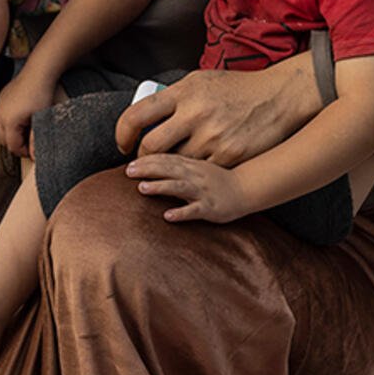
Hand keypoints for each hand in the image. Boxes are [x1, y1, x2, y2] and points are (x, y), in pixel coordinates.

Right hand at [0, 70, 56, 156]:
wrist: (39, 71)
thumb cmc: (42, 94)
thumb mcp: (42, 120)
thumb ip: (37, 140)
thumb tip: (35, 157)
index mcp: (9, 121)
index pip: (12, 146)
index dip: (24, 152)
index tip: (35, 151)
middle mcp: (1, 113)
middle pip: (4, 139)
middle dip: (16, 144)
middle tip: (31, 143)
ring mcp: (0, 104)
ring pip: (3, 127)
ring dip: (13, 132)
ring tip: (29, 128)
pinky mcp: (3, 97)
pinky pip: (4, 115)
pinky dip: (11, 120)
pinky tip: (25, 116)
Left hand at [114, 62, 319, 165]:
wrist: (279, 96)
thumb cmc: (236, 88)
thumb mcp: (200, 81)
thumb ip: (174, 97)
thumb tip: (146, 113)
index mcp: (183, 92)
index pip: (137, 115)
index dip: (122, 134)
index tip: (123, 144)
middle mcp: (194, 114)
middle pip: (151, 146)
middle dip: (141, 159)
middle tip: (140, 163)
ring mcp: (213, 137)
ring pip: (175, 164)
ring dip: (167, 170)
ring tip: (165, 170)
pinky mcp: (230, 155)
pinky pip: (200, 173)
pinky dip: (192, 176)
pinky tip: (191, 176)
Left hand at [126, 154, 252, 223]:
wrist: (246, 188)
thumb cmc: (217, 179)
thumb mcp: (197, 165)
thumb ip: (176, 164)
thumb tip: (149, 163)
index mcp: (190, 164)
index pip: (165, 158)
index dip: (146, 160)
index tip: (129, 163)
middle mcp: (195, 175)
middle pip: (168, 169)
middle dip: (147, 169)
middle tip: (127, 171)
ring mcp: (202, 191)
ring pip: (179, 186)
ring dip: (160, 187)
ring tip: (142, 188)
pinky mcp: (210, 207)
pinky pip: (195, 210)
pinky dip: (181, 213)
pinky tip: (168, 216)